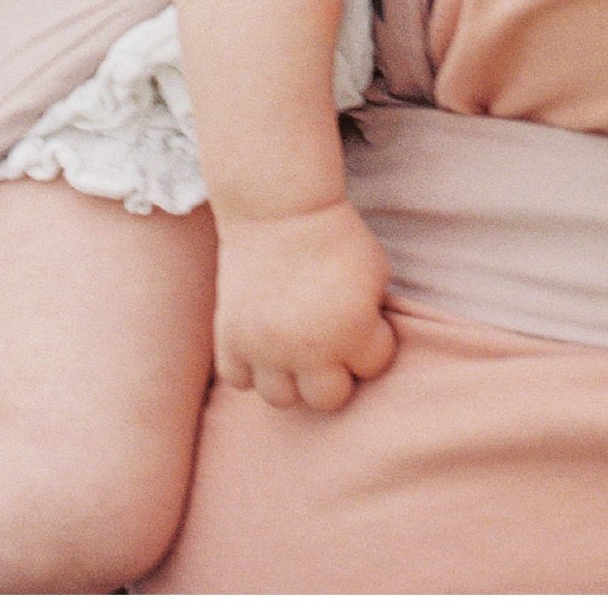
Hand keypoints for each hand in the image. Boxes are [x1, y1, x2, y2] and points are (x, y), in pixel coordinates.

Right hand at [213, 198, 396, 410]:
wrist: (279, 208)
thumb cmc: (335, 235)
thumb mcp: (375, 273)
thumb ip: (372, 318)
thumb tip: (363, 345)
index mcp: (351, 332)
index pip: (373, 367)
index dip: (373, 341)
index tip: (364, 318)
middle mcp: (307, 351)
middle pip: (328, 399)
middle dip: (335, 372)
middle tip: (330, 341)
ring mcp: (265, 348)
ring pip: (281, 398)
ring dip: (291, 376)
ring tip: (294, 347)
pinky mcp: (231, 338)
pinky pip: (238, 378)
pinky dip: (249, 367)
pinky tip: (262, 342)